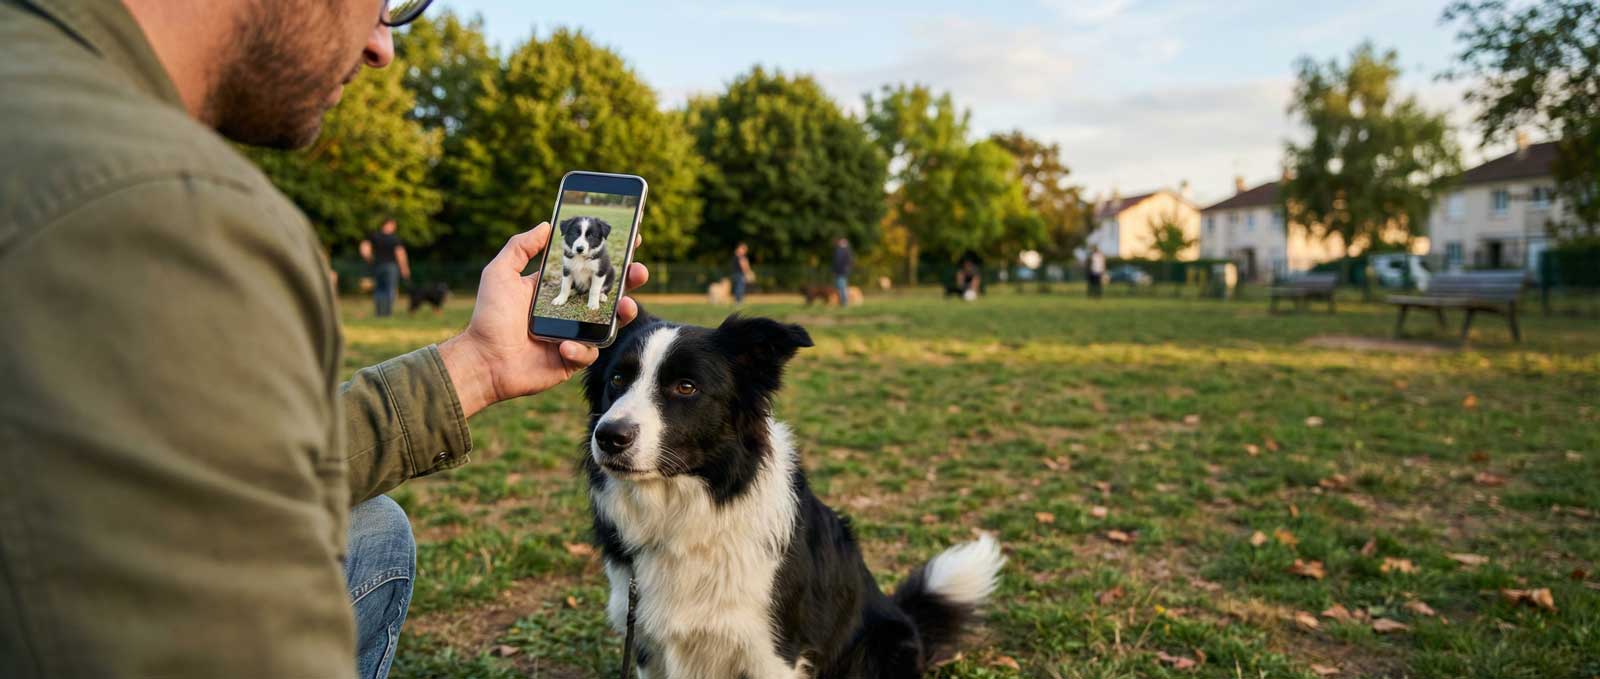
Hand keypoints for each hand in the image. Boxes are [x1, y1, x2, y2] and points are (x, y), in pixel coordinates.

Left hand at [438, 223, 646, 417]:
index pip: (589, 267)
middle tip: (639, 271)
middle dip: (629, 280)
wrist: (483, 360)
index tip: (632, 241)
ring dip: (623, 314)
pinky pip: (589, 353)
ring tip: (625, 307)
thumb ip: (520, 247)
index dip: (611, 255)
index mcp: (557, 289)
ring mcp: (574, 335)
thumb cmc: (489, 316)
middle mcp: (569, 311)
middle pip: (608, 293)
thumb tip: (545, 225)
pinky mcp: (572, 360)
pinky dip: (580, 349)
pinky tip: (563, 346)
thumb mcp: (500, 273)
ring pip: (609, 324)